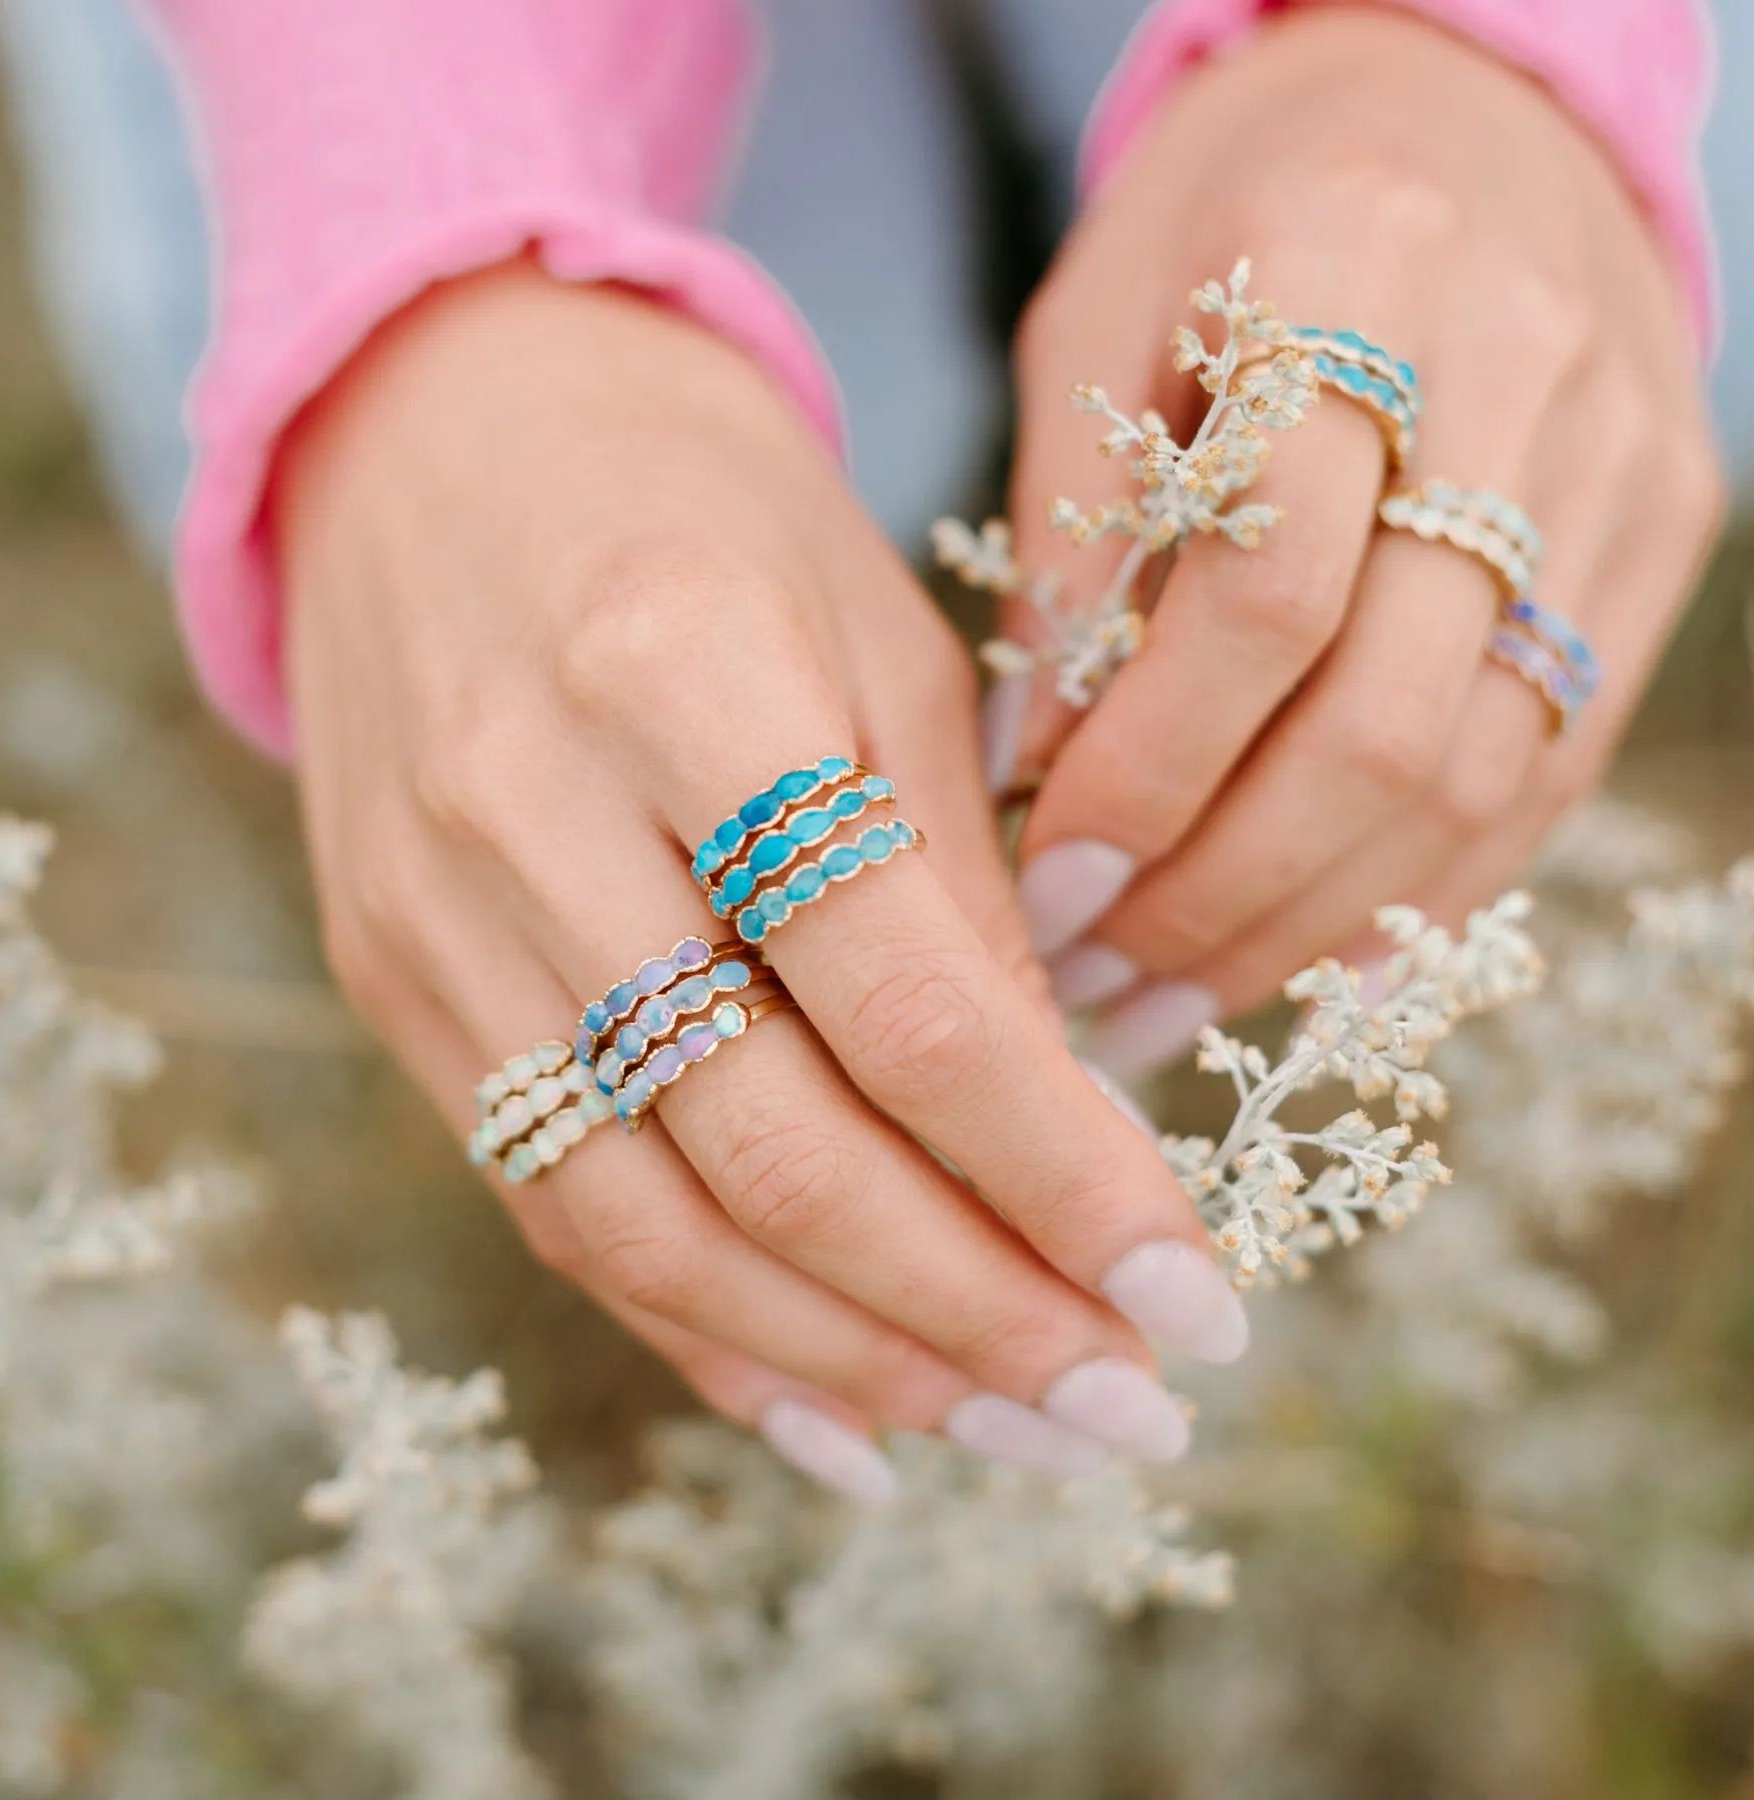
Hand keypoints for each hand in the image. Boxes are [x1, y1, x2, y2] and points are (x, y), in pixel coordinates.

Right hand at [276, 261, 1246, 1494]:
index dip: (1062, 1176)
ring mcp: (432, 914)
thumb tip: (1061, 1128)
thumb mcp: (877, 643)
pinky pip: (552, 1200)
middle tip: (1120, 1413)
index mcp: (686, 674)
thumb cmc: (706, 510)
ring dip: (847, 1353)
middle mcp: (529, 813)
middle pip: (772, 1144)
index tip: (1191, 1302)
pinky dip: (699, 1326)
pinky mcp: (385, 978)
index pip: (905, 1003)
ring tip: (1004, 1425)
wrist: (442, 429)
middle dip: (972, 1311)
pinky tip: (829, 1404)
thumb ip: (954, 885)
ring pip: (649, 1216)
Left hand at [999, 6, 1723, 1074]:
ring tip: (1170, 1000)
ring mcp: (1620, 470)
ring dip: (1308, 924)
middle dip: (1221, 888)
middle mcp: (1523, 375)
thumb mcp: (1101, 325)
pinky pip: (1544, 766)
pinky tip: (1292, 947)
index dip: (1150, 766)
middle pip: (1385, 720)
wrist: (1451, 103)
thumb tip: (1036, 772)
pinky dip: (1412, 884)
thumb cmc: (1231, 214)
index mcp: (1356, 274)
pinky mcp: (1659, 538)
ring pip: (1479, 774)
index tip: (1048, 877)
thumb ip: (1074, 540)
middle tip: (1095, 978)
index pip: (1266, 593)